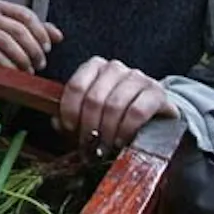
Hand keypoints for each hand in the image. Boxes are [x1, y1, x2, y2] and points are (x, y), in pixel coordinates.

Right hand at [0, 0, 63, 72]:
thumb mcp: (18, 31)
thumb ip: (39, 31)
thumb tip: (58, 36)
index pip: (25, 15)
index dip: (40, 32)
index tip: (48, 49)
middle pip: (17, 29)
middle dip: (33, 49)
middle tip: (41, 64)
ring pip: (6, 41)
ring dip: (22, 58)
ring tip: (30, 70)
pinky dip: (9, 66)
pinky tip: (16, 73)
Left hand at [57, 56, 177, 155]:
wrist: (154, 111)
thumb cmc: (116, 111)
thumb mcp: (91, 110)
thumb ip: (72, 114)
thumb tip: (57, 123)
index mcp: (95, 66)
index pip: (76, 86)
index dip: (70, 111)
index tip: (70, 129)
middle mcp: (115, 67)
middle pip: (94, 98)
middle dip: (89, 127)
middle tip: (88, 146)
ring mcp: (137, 78)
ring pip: (114, 105)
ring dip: (107, 132)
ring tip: (104, 147)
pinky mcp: (156, 92)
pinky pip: (137, 112)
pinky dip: (126, 130)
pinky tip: (121, 141)